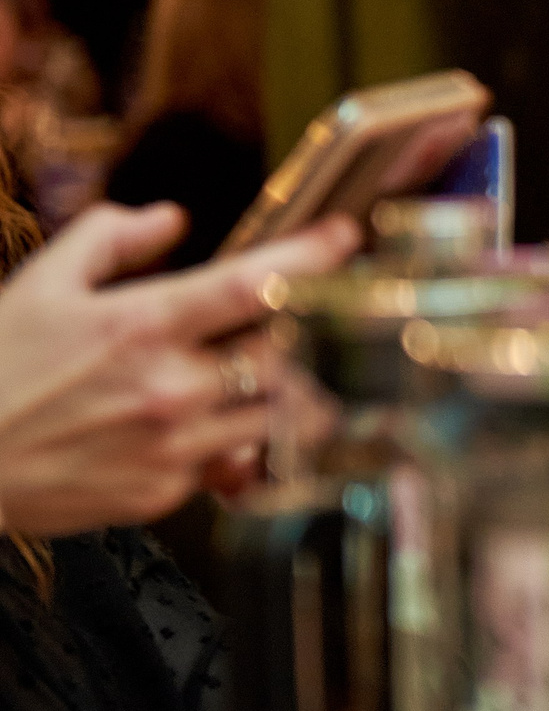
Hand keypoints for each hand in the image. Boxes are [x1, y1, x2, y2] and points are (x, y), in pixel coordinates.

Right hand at [0, 203, 358, 537]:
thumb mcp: (42, 285)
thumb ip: (109, 238)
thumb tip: (169, 218)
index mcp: (142, 326)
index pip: (255, 285)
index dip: (312, 256)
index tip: (344, 236)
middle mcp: (170, 387)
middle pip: (292, 355)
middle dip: (320, 332)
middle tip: (333, 313)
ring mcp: (174, 445)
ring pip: (280, 414)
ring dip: (298, 388)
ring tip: (299, 368)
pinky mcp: (167, 491)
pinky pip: (236, 461)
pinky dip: (248, 438)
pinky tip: (239, 421)